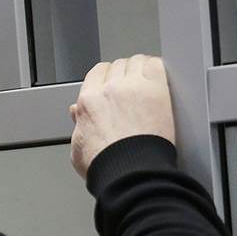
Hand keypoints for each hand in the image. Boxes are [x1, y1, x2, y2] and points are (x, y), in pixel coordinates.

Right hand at [69, 55, 174, 178]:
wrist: (130, 173)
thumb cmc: (108, 166)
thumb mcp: (80, 148)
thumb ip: (78, 126)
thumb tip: (77, 114)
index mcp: (89, 101)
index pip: (97, 73)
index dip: (107, 77)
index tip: (113, 84)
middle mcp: (110, 89)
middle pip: (118, 66)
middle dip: (124, 75)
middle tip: (133, 88)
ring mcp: (134, 86)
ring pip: (136, 62)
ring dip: (141, 70)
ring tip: (147, 83)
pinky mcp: (156, 90)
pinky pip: (155, 65)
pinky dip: (157, 68)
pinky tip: (159, 79)